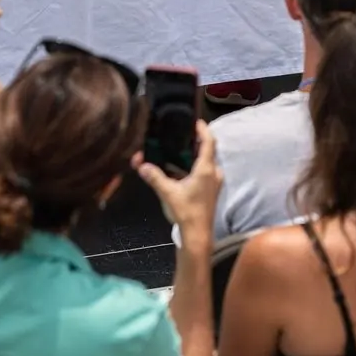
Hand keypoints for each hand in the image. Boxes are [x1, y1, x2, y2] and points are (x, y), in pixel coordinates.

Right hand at [134, 119, 221, 245]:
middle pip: (208, 150)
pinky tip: (179, 169)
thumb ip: (155, 177)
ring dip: (195, 154)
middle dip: (197, 141)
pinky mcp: (210, 190)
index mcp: (206, 169)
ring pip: (206, 161)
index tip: (196, 121)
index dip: (203, 129)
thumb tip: (141, 164)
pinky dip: (194, 167)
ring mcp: (214, 182)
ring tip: (179, 148)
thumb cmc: (186, 212)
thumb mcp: (168, 193)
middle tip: (183, 133)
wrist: (198, 235)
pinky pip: (204, 172)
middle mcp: (214, 173)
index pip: (209, 142)